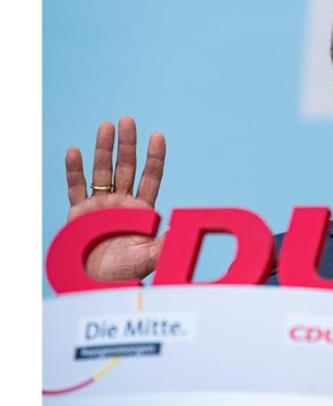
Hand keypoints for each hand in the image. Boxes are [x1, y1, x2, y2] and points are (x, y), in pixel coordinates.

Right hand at [65, 116, 165, 280]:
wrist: (97, 286)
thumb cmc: (127, 273)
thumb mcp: (151, 258)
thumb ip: (166, 243)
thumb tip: (185, 230)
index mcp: (142, 209)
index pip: (151, 177)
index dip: (154, 157)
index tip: (158, 136)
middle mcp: (122, 202)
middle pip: (126, 167)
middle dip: (128, 144)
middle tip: (128, 120)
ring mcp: (100, 205)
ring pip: (102, 171)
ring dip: (104, 149)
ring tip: (107, 126)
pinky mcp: (79, 212)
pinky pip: (76, 187)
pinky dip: (74, 170)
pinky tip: (75, 151)